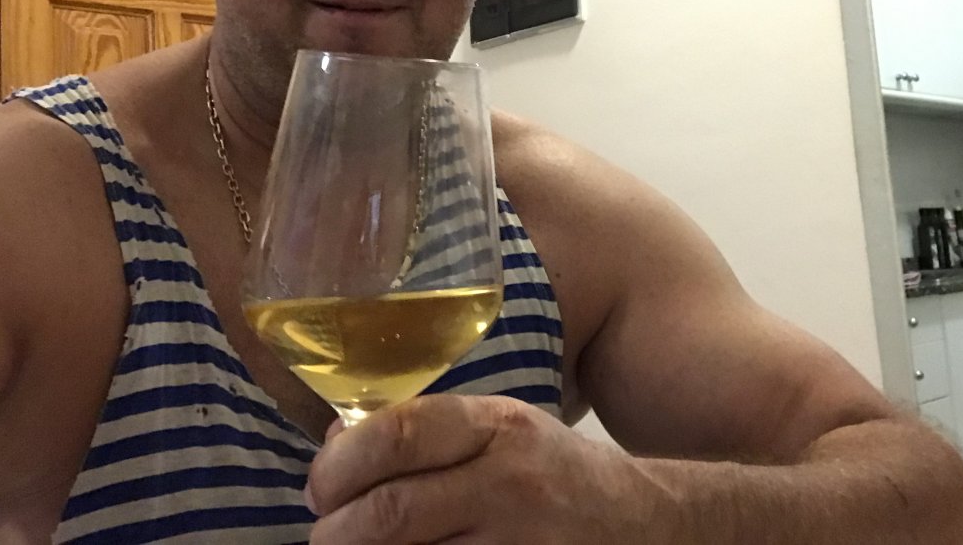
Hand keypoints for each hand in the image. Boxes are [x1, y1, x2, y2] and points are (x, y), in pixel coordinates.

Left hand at [305, 394, 676, 543]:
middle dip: (335, 533)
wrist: (642, 524)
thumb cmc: (554, 473)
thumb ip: (425, 432)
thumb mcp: (501, 430)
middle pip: (390, 513)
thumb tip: (335, 446)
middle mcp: (510, 482)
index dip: (339, 465)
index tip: (320, 487)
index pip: (398, 434)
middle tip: (326, 536)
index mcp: (497, 427)